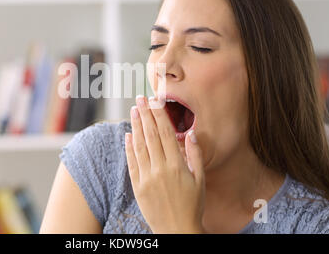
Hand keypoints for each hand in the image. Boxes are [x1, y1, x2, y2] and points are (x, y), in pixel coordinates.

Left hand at [125, 96, 205, 233]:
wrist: (177, 230)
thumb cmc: (193, 205)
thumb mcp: (200, 180)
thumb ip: (195, 155)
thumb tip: (191, 133)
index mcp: (177, 165)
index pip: (166, 133)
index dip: (159, 115)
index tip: (155, 101)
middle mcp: (160, 169)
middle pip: (151, 135)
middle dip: (145, 114)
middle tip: (140, 98)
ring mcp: (146, 178)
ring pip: (139, 146)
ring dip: (136, 126)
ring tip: (133, 110)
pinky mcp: (137, 186)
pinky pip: (131, 163)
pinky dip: (129, 148)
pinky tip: (128, 135)